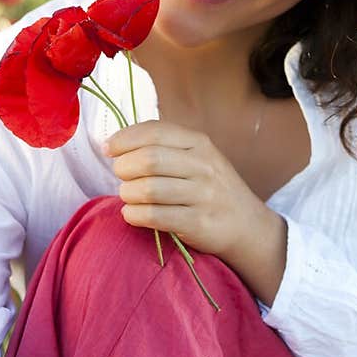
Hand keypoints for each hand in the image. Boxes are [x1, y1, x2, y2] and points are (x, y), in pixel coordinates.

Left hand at [105, 120, 286, 304]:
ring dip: (127, 193)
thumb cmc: (212, 188)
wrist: (248, 225)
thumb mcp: (198, 157)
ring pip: (149, 189)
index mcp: (199, 143)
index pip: (155, 131)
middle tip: (120, 175)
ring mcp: (203, 195)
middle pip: (149, 159)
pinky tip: (131, 214)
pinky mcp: (198, 223)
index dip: (125, 138)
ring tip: (127, 195)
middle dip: (124, 167)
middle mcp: (203, 166)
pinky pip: (155, 216)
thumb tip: (116, 143)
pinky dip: (134, 215)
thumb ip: (165, 147)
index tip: (108, 148)